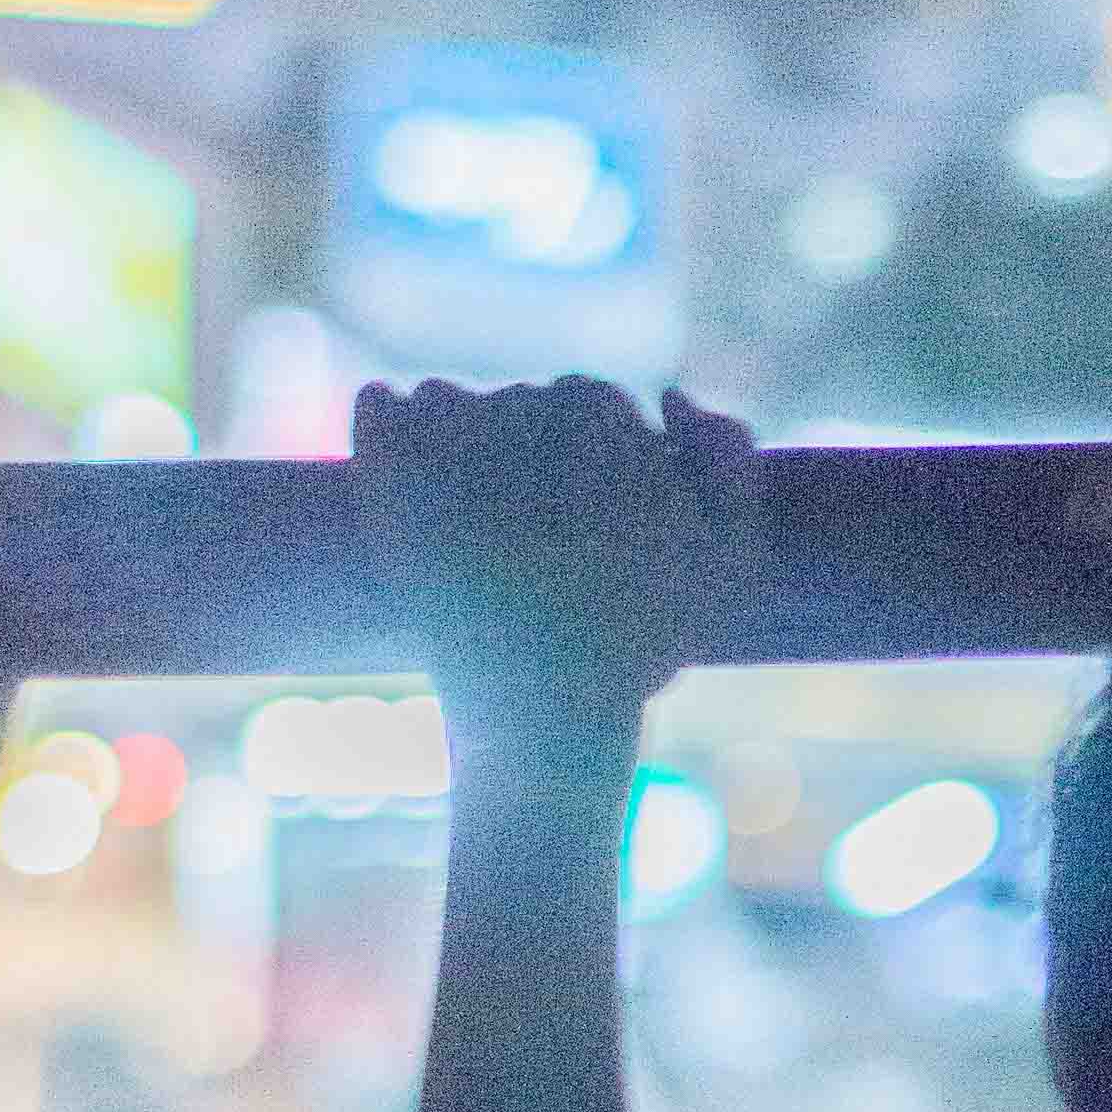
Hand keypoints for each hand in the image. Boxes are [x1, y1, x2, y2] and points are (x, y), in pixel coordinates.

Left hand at [347, 376, 770, 742]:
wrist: (545, 715)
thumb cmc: (642, 640)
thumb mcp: (732, 559)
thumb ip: (728, 459)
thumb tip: (671, 397)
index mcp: (601, 414)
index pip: (592, 404)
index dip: (596, 461)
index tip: (589, 522)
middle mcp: (523, 409)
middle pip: (521, 406)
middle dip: (528, 456)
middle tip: (533, 536)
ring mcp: (447, 441)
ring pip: (450, 403)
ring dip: (459, 443)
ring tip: (471, 520)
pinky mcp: (388, 477)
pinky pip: (379, 409)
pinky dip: (389, 424)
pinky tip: (407, 474)